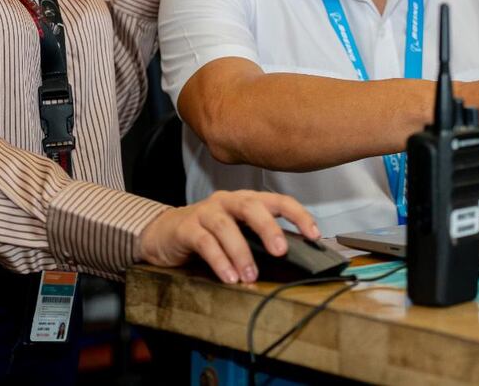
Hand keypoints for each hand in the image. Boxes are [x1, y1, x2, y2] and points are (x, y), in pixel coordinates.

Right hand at [134, 190, 319, 283]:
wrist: (164, 234)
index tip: (314, 234)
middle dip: (269, 228)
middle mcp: (227, 201)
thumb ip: (259, 239)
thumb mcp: (238, 233)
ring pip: (226, 225)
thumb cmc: (207, 233)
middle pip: (251, 206)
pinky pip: (205, 242)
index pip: (277, 201)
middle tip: (280, 251)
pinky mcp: (186, 228)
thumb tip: (293, 257)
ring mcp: (205, 212)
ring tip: (250, 275)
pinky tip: (229, 276)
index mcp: (245, 201)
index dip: (297, 215)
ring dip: (241, 252)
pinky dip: (219, 260)